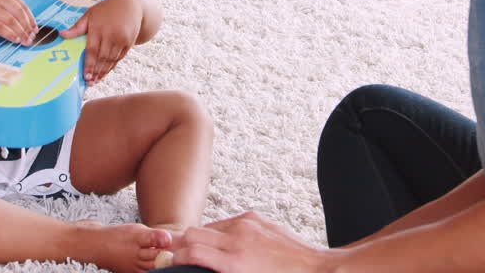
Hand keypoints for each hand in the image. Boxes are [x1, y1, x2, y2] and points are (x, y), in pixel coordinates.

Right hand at [0, 0, 37, 44]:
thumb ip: (8, 10)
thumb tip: (26, 25)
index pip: (22, 6)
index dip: (31, 19)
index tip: (35, 29)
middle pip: (19, 13)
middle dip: (27, 27)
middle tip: (31, 37)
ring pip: (11, 21)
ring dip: (21, 33)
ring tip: (25, 41)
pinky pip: (1, 27)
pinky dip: (10, 34)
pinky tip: (15, 40)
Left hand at [60, 0, 143, 84]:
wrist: (131, 4)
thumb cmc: (107, 9)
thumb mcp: (90, 14)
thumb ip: (77, 27)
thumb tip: (62, 34)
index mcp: (99, 28)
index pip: (92, 50)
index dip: (89, 65)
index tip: (85, 76)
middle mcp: (111, 35)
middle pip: (102, 58)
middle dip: (96, 71)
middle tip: (89, 82)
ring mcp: (122, 40)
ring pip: (111, 60)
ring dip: (104, 72)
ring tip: (96, 81)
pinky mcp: (129, 43)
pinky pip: (119, 58)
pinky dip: (112, 66)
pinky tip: (106, 73)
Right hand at [170, 212, 333, 272]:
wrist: (316, 268)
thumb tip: (204, 270)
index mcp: (235, 261)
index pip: (190, 252)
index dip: (174, 259)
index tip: (168, 265)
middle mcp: (238, 238)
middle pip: (192, 234)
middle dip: (180, 246)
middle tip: (174, 256)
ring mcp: (246, 224)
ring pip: (208, 227)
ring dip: (199, 239)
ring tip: (198, 253)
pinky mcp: (254, 218)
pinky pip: (226, 223)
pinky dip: (218, 234)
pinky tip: (223, 246)